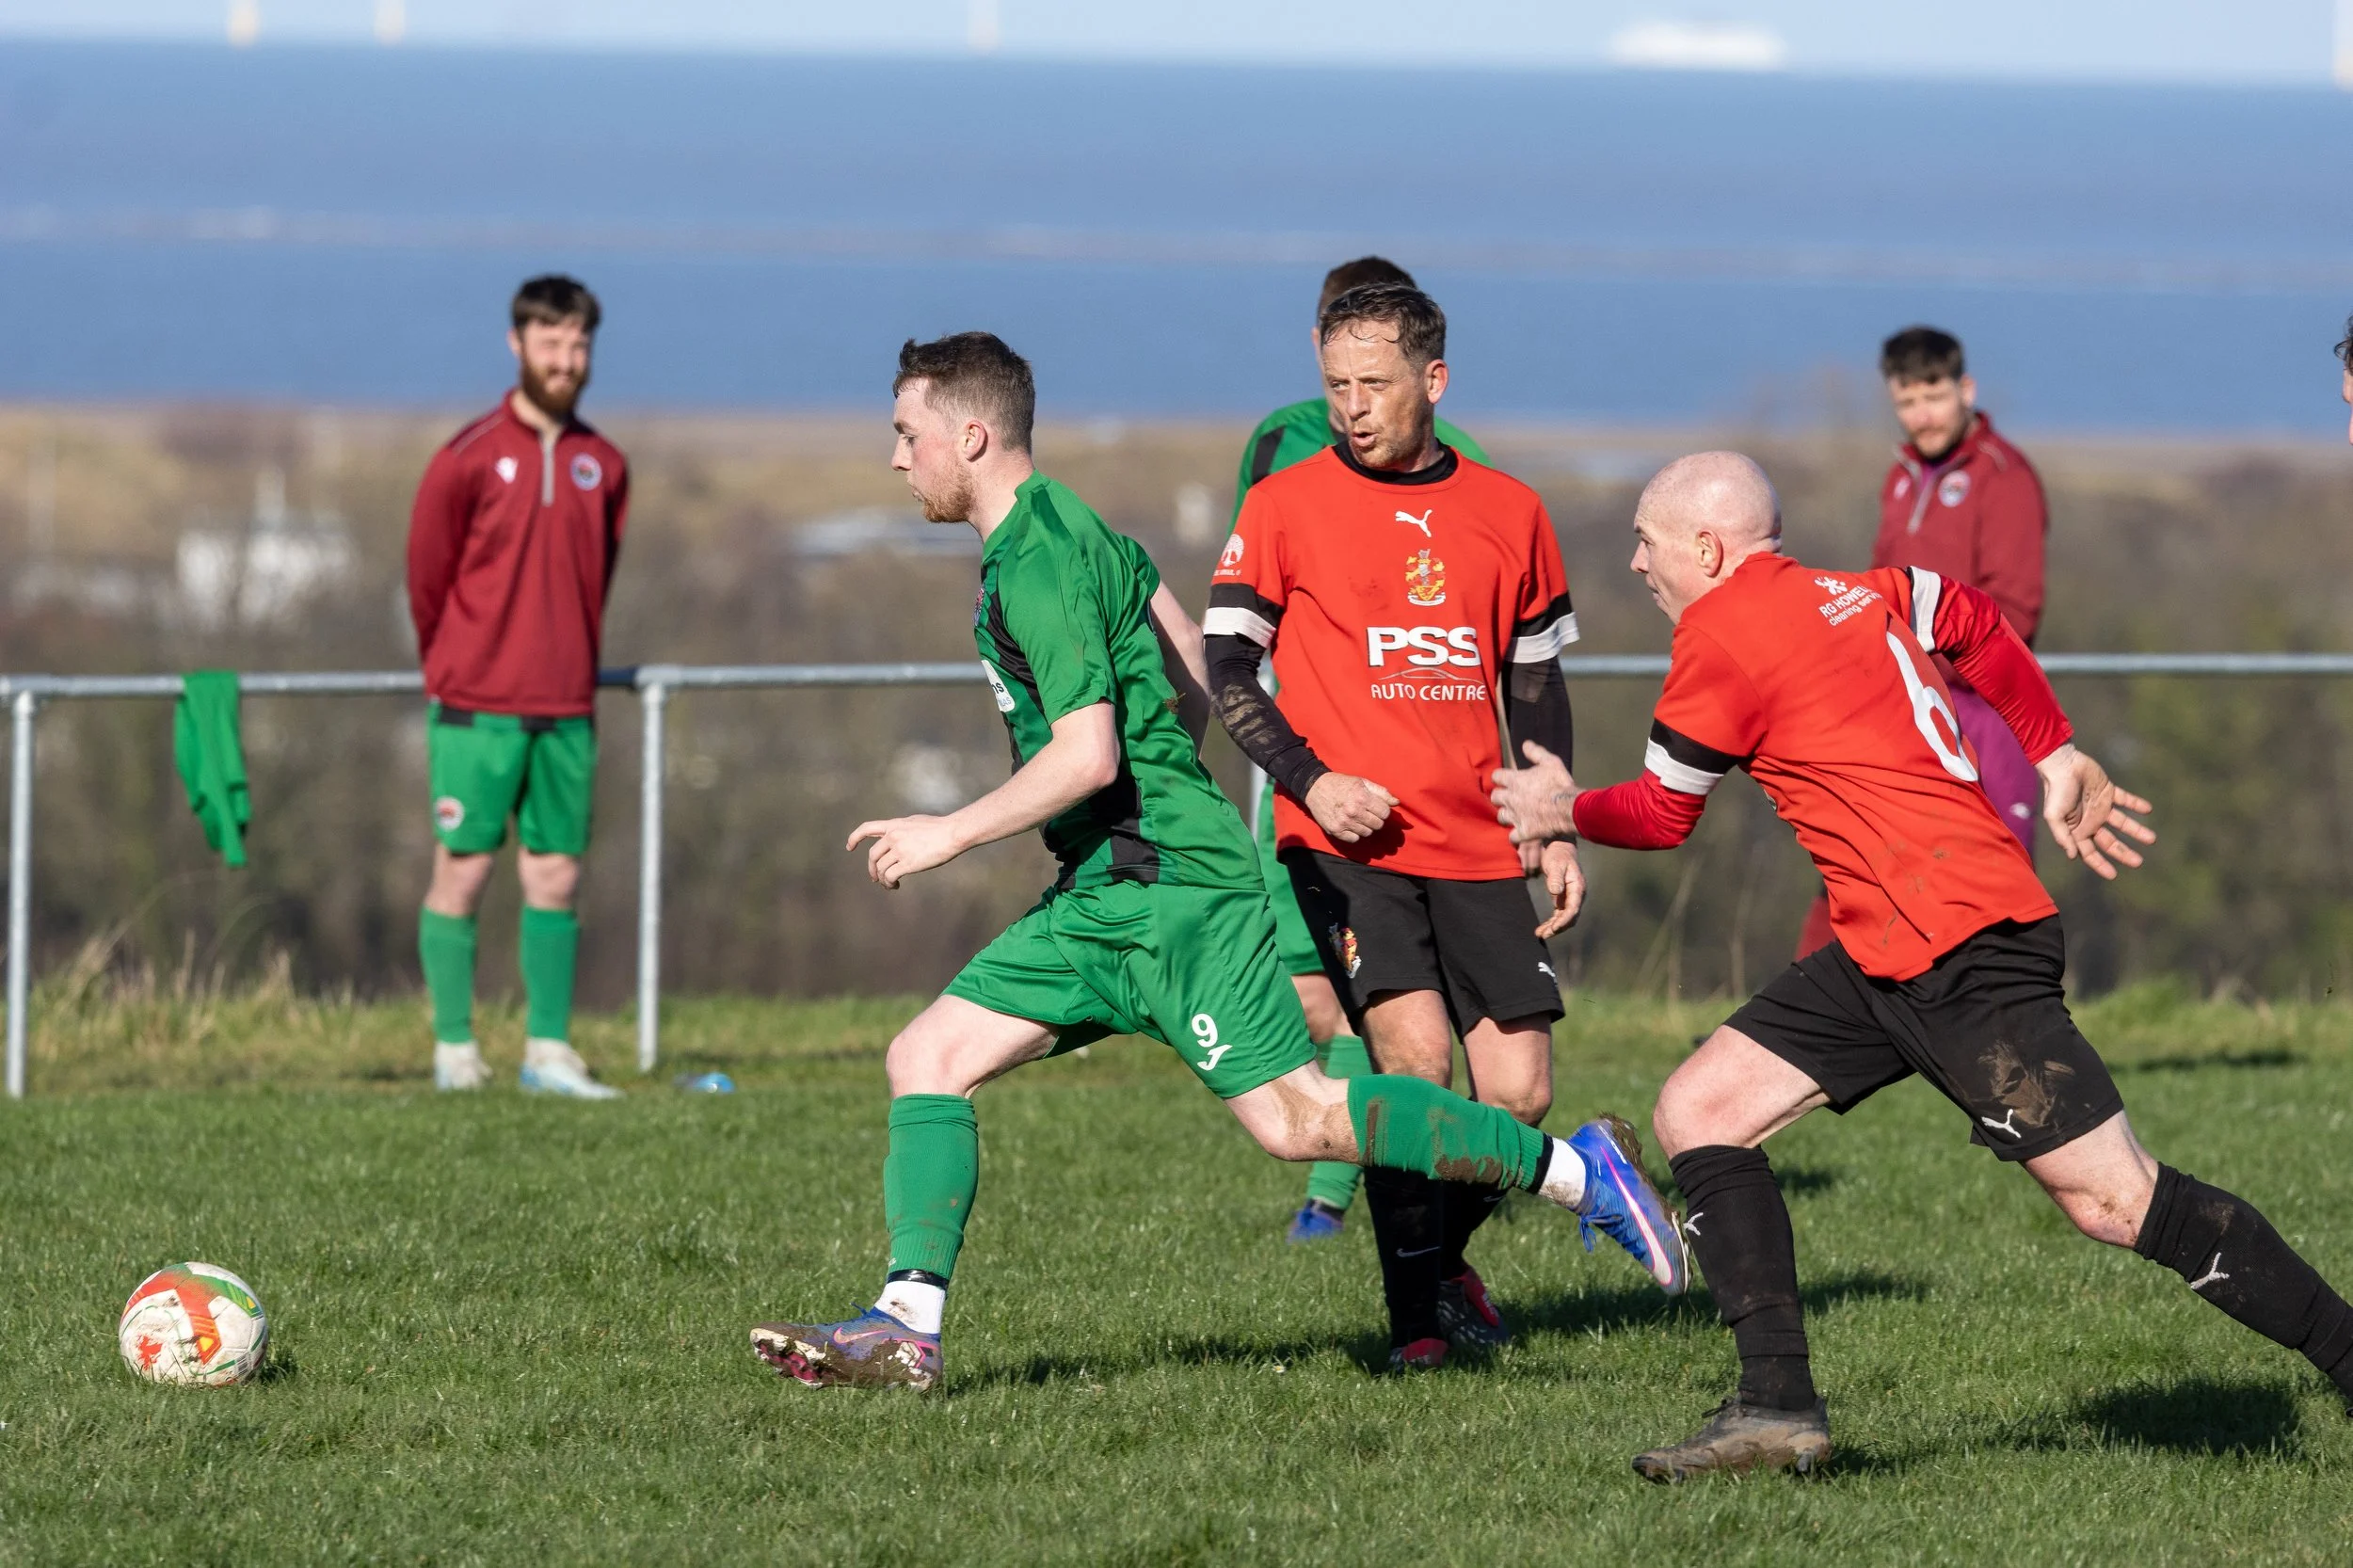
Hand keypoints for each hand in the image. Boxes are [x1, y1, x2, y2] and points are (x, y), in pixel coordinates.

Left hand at [846, 815, 966, 888]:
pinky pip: (890, 876)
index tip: (850, 847)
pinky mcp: (907, 863)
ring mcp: (899, 849)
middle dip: (872, 869)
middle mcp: (893, 836)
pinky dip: (889, 884)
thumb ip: (903, 829)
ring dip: (882, 880)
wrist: (953, 833)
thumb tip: (898, 838)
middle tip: (875, 878)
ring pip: (880, 869)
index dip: (855, 837)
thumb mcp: (916, 822)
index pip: (867, 828)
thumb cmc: (940, 828)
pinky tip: (895, 886)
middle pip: (872, 856)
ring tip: (889, 885)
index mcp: (894, 825)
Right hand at [1305, 772, 1397, 843]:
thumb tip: (1396, 803)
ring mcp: (1344, 822)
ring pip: (1367, 833)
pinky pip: (1354, 839)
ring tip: (1358, 818)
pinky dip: (1354, 833)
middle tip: (1368, 814)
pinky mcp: (1335, 830)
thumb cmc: (1341, 784)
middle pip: (1378, 825)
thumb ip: (1381, 792)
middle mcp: (1354, 811)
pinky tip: (1350, 824)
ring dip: (1365, 827)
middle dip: (1376, 820)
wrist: (1315, 788)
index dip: (1383, 811)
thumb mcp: (1362, 782)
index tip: (1377, 808)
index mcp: (1362, 797)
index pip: (1385, 813)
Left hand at [1490, 740, 1577, 843]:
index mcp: (1515, 781)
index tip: (1505, 779)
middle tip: (1509, 798)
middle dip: (1500, 797)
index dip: (1500, 778)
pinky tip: (1521, 832)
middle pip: (1495, 797)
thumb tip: (1525, 744)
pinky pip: (1512, 836)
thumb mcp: (1551, 762)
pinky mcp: (1523, 832)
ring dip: (1506, 815)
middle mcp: (1511, 798)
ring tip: (1514, 815)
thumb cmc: (1560, 783)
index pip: (1496, 776)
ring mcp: (1516, 816)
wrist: (1569, 808)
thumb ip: (1536, 753)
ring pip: (1501, 817)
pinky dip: (1516, 835)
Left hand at [1533, 838, 1584, 937]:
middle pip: (1570, 917)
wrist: (1559, 849)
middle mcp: (1576, 895)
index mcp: (1577, 887)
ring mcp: (1570, 898)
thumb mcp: (1555, 864)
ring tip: (1540, 934)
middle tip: (1544, 934)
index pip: (1573, 908)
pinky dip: (1551, 923)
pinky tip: (1542, 929)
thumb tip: (1555, 891)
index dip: (1564, 920)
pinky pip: (1559, 915)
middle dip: (1558, 927)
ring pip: (1564, 918)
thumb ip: (1555, 877)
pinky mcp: (1563, 899)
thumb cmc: (1558, 855)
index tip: (1554, 928)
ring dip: (1553, 928)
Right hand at [2035, 743, 2154, 879]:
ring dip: (2136, 831)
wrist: (2063, 764)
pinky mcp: (2109, 791)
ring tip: (2151, 839)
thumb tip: (2073, 857)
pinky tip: (2147, 810)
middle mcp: (2090, 821)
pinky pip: (2126, 800)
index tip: (2113, 875)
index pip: (2090, 852)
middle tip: (2139, 862)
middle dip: (2123, 853)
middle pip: (2109, 842)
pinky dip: (2137, 804)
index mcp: (2077, 829)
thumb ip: (2063, 836)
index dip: (2100, 864)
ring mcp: (2101, 806)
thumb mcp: (2055, 816)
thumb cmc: (2056, 791)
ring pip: (2122, 823)